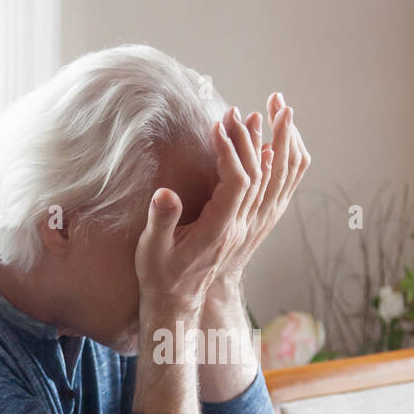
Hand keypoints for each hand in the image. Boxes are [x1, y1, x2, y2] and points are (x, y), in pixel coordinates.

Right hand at [135, 112, 266, 312]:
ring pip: (261, 183)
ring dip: (257, 148)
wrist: (177, 302)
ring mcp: (240, 228)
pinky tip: (259, 148)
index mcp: (217, 231)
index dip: (230, 153)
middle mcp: (236, 228)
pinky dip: (260, 166)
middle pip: (254, 178)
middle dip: (246, 141)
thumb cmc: (159, 276)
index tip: (217, 126)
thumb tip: (166, 194)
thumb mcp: (152, 250)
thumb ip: (161, 222)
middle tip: (235, 111)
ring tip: (252, 118)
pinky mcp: (239, 226)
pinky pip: (258, 192)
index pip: (235, 184)